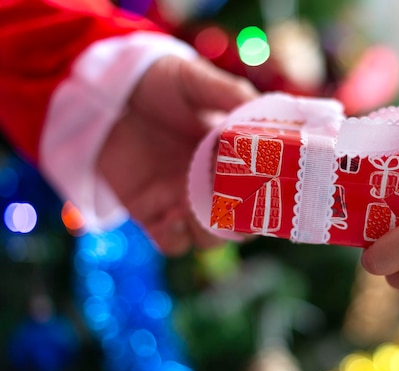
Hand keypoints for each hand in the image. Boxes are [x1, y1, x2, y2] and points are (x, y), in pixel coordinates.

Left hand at [97, 56, 256, 255]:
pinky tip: (172, 216)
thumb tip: (262, 110)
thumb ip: (230, 94)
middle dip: (246, 219)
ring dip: (211, 230)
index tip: (273, 186)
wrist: (103, 92)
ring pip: (211, 237)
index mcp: (233, 155)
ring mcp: (183, 201)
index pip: (265, 186)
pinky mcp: (152, 213)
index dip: (272, 193)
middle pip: (243, 221)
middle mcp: (212, 183)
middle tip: (237, 202)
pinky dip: (177, 238)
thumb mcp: (195, 78)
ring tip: (199, 204)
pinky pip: (173, 243)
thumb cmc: (156, 81)